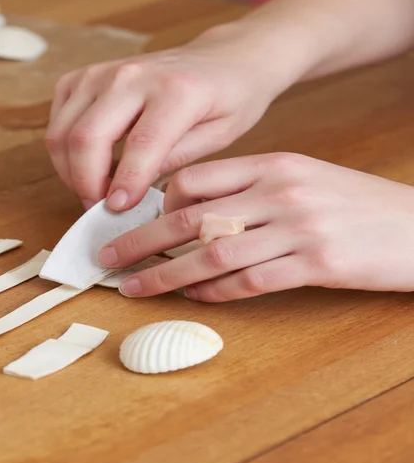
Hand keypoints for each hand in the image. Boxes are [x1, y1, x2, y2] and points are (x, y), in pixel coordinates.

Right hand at [44, 24, 292, 211]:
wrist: (224, 57)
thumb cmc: (228, 98)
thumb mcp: (219, 136)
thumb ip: (174, 161)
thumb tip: (129, 192)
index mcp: (176, 90)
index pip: (139, 144)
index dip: (124, 184)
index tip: (117, 210)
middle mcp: (132, 75)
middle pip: (86, 137)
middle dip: (85, 183)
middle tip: (100, 208)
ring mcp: (101, 72)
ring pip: (62, 132)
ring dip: (70, 171)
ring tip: (93, 190)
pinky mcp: (82, 76)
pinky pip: (57, 120)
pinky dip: (63, 150)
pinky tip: (86, 164)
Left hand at [98, 153, 413, 301]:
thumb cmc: (355, 205)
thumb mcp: (302, 178)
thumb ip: (250, 188)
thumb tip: (190, 211)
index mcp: (272, 164)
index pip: (195, 179)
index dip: (156, 204)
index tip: (135, 223)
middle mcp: (279, 191)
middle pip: (190, 217)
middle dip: (140, 240)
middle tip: (108, 259)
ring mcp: (299, 226)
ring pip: (211, 254)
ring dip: (165, 274)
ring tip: (135, 288)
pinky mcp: (317, 263)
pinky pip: (249, 281)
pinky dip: (214, 292)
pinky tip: (194, 298)